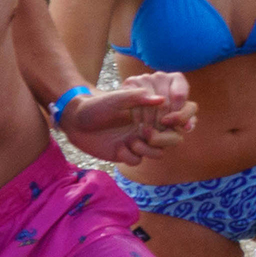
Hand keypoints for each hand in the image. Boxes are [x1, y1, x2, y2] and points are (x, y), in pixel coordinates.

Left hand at [63, 72, 194, 166]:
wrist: (75, 122)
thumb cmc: (97, 105)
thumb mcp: (117, 97)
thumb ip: (139, 97)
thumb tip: (162, 100)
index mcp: (152, 107)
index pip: (179, 110)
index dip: (180, 115)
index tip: (169, 118)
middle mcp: (150, 123)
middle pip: (175, 135)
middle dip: (163, 137)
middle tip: (145, 131)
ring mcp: (140, 139)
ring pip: (160, 151)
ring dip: (147, 148)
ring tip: (132, 141)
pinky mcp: (128, 152)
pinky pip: (139, 159)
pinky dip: (130, 156)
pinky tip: (119, 149)